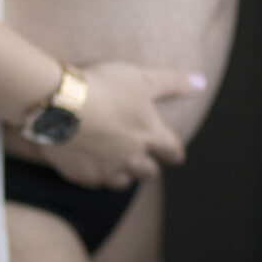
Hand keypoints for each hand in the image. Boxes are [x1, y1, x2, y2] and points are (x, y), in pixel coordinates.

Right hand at [39, 61, 206, 188]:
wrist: (59, 105)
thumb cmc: (103, 87)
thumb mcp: (142, 78)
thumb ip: (174, 83)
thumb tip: (202, 83)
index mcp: (150, 135)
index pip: (172, 151)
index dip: (175, 153)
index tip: (175, 156)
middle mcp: (132, 158)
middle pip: (148, 172)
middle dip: (149, 167)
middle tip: (146, 163)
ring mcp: (105, 169)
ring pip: (121, 182)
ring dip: (123, 175)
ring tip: (118, 167)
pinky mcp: (80, 175)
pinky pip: (93, 182)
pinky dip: (94, 175)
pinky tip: (89, 167)